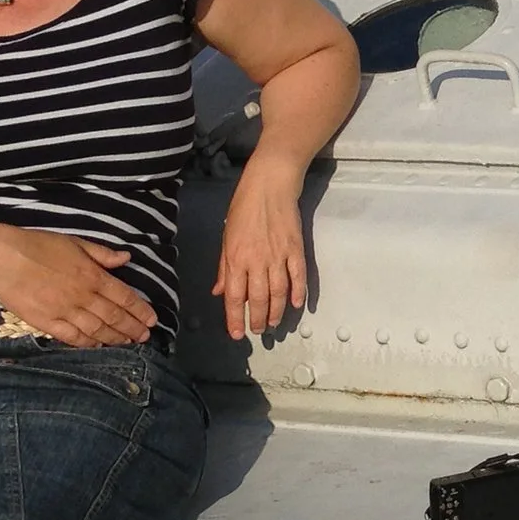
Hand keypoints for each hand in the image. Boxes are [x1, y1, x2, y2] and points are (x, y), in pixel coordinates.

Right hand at [0, 228, 155, 346]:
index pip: (124, 297)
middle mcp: (83, 296)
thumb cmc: (38, 245)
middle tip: (144, 337)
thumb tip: (126, 258)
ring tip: (127, 343)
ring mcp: (65, 311)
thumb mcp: (75, 242)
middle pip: (114, 317)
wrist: (2, 258)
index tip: (152, 320)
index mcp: (93, 275)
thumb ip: (102, 254)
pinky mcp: (47, 322)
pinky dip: (87, 343)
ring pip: (97, 330)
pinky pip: (72, 337)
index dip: (140, 310)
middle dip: (132, 328)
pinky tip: (97, 346)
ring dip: (115, 338)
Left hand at [214, 156, 308, 338]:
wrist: (270, 186)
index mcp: (236, 258)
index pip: (235, 296)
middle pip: (258, 298)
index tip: (237, 334)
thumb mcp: (227, 236)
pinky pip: (298, 276)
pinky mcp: (296, 249)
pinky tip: (296, 305)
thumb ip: (225, 267)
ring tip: (274, 324)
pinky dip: (298, 292)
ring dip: (277, 312)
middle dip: (258, 319)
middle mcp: (257, 261)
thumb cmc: (244, 207)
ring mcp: (279, 256)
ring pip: (279, 292)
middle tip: (258, 331)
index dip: (235, 318)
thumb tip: (220, 292)